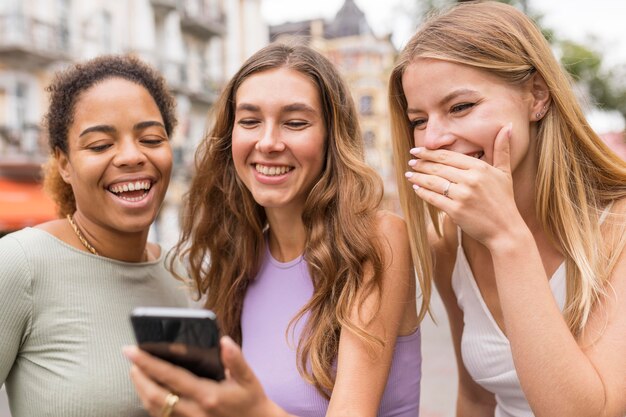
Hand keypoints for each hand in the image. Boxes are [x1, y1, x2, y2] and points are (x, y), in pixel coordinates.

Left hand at [124, 336, 284, 416]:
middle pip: (154, 396)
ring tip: (136, 371)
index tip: (132, 350)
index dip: (148, 362)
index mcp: (208, 395)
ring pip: (154, 408)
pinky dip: (149, 402)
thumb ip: (235, 359)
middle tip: (130, 358)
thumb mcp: (249, 379)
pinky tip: (148, 390)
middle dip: (138, 376)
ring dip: (140, 389)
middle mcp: (194, 412)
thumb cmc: (251, 401)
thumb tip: (224, 341)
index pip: (171, 377)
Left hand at [404, 123, 525, 248]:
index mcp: (480, 168)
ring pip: (433, 182)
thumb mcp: (505, 173)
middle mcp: (470, 180)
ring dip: (418, 177)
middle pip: (438, 168)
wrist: (506, 230)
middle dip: (421, 163)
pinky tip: (416, 187)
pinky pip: (433, 198)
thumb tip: (507, 126)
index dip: (430, 153)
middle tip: (411, 161)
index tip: (417, 150)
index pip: (448, 156)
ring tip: (409, 174)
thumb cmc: (504, 200)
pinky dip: (422, 192)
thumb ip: (502, 149)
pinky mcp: (456, 211)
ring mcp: (462, 196)